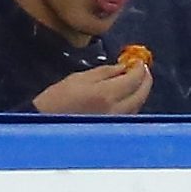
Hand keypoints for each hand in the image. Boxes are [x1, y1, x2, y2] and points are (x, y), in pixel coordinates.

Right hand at [32, 60, 151, 114]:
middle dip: (145, 80)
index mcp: (106, 94)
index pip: (133, 79)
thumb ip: (105, 72)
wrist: (45, 124)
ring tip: (136, 80)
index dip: (139, 68)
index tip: (139, 61)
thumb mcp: (79, 78)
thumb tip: (124, 67)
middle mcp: (115, 111)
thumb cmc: (58, 98)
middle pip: (141, 94)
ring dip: (140, 91)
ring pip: (137, 106)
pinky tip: (128, 95)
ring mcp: (114, 122)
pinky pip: (130, 114)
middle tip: (142, 69)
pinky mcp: (111, 130)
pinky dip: (133, 102)